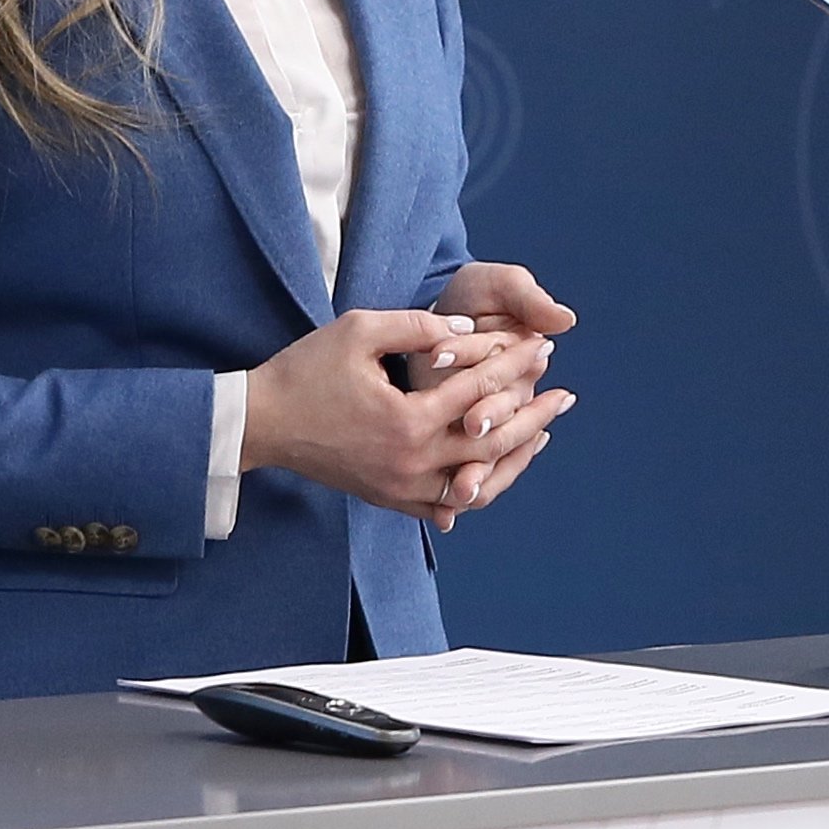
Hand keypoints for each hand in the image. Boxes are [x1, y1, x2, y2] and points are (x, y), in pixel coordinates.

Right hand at [240, 307, 576, 525]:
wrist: (262, 424)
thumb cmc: (306, 370)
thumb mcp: (359, 330)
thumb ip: (419, 326)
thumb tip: (470, 330)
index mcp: (408, 419)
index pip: (480, 389)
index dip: (514, 364)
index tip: (542, 347)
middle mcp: (412, 462)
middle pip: (492, 441)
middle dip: (533, 414)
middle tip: (566, 395)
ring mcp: (401, 488)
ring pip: (478, 481)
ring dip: (515, 457)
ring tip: (543, 432)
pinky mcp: (390, 498)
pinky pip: (448, 502)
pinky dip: (479, 485)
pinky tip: (497, 469)